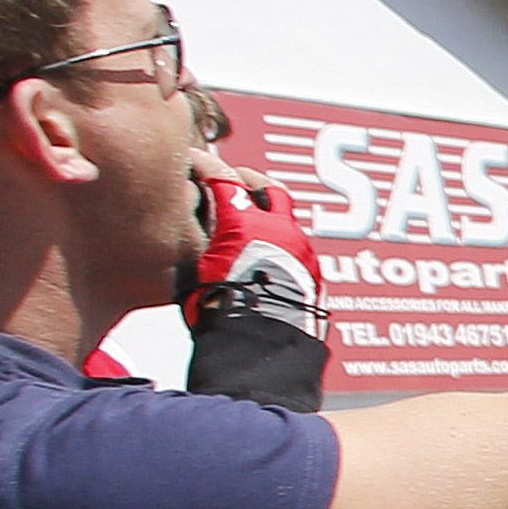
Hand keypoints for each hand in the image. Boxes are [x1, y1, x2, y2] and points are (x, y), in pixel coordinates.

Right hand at [177, 167, 326, 404]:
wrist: (262, 347)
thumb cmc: (223, 314)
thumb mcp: (198, 270)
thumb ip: (203, 239)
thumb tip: (199, 227)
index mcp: (245, 224)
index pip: (224, 179)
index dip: (205, 166)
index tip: (194, 161)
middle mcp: (279, 230)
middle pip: (268, 188)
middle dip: (249, 180)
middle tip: (234, 179)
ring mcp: (301, 249)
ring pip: (288, 217)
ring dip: (269, 212)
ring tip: (250, 217)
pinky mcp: (313, 271)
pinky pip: (296, 244)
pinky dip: (280, 239)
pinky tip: (266, 249)